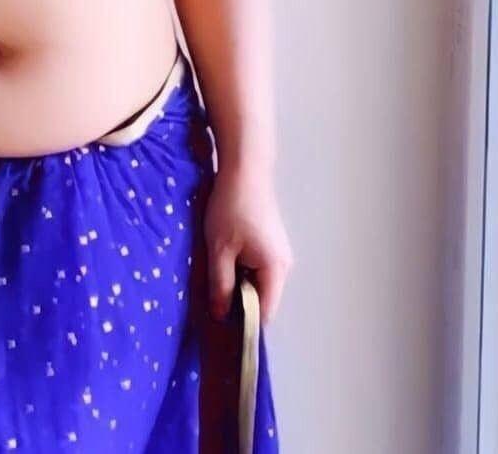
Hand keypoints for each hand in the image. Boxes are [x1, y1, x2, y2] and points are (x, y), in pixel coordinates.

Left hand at [204, 163, 292, 326]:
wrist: (244, 168)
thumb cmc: (231, 207)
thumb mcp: (220, 249)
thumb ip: (221, 285)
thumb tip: (221, 316)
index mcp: (275, 269)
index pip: (265, 313)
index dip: (245, 324)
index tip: (222, 328)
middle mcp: (283, 264)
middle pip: (263, 299)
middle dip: (240, 303)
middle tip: (213, 303)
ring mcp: (279, 252)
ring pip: (259, 282)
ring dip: (239, 284)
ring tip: (216, 279)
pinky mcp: (271, 241)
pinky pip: (259, 268)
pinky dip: (243, 270)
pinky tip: (225, 261)